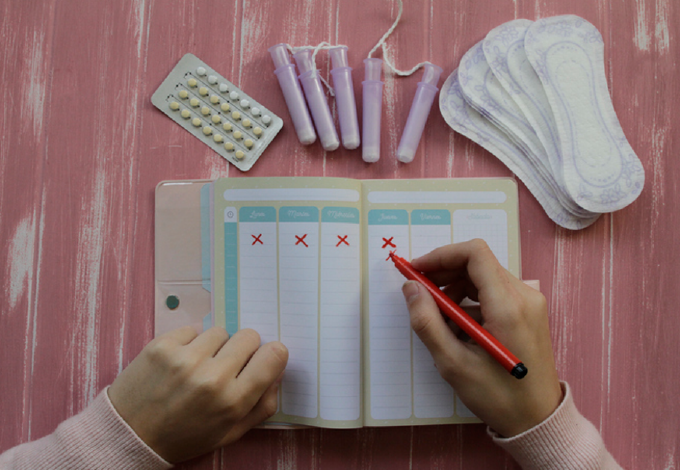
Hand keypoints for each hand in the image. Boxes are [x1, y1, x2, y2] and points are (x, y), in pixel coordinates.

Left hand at [108, 326, 287, 462]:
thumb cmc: (183, 437)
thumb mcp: (229, 433)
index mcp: (232, 402)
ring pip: (221, 331)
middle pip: (249, 336)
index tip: (262, 359)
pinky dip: (190, 342)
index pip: (273, 356)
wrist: (129, 435)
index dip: (272, 355)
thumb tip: (277, 372)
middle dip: (243, 349)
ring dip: (215, 346)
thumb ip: (261, 406)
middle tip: (227, 365)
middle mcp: (212, 377)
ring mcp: (186, 358)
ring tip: (199, 366)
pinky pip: (193, 329)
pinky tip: (180, 362)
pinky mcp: (162, 345)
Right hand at [402, 239, 561, 436]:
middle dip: (444, 272)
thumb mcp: (453, 363)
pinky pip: (494, 292)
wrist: (538, 420)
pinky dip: (470, 301)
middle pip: (478, 263)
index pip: (474, 254)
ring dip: (455, 289)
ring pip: (484, 277)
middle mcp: (524, 296)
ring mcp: (530, 303)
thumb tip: (411, 288)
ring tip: (439, 319)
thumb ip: (427, 322)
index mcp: (508, 306)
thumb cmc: (499, 397)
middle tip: (419, 292)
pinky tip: (458, 328)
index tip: (417, 270)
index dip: (441, 255)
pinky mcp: (529, 312)